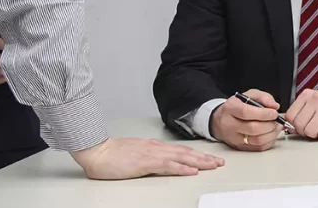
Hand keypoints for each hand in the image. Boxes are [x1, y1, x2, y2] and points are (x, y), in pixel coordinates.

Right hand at [71, 137, 223, 179]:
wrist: (97, 151)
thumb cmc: (112, 154)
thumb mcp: (135, 155)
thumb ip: (149, 158)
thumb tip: (161, 163)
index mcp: (154, 147)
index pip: (181, 150)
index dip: (197, 154)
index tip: (210, 158)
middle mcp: (157, 148)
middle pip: (186, 152)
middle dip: (204, 158)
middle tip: (220, 162)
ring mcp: (152, 154)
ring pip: (182, 157)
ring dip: (199, 162)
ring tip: (213, 165)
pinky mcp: (145, 162)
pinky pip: (168, 165)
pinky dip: (182, 168)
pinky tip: (192, 171)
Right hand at [211, 89, 283, 151]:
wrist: (220, 121)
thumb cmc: (237, 107)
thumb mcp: (248, 95)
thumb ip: (263, 97)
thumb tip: (275, 106)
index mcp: (230, 108)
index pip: (246, 113)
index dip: (263, 114)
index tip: (274, 113)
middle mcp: (230, 124)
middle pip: (252, 128)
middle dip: (269, 124)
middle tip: (277, 120)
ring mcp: (234, 138)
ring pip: (256, 140)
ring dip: (272, 134)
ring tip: (276, 126)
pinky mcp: (240, 147)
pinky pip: (258, 148)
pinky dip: (269, 141)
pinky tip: (272, 134)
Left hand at [284, 90, 317, 140]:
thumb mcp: (312, 104)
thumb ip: (299, 113)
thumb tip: (288, 127)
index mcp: (307, 95)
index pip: (290, 116)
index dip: (293, 125)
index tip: (299, 126)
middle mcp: (316, 99)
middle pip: (299, 124)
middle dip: (303, 131)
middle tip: (311, 128)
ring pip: (310, 131)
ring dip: (314, 135)